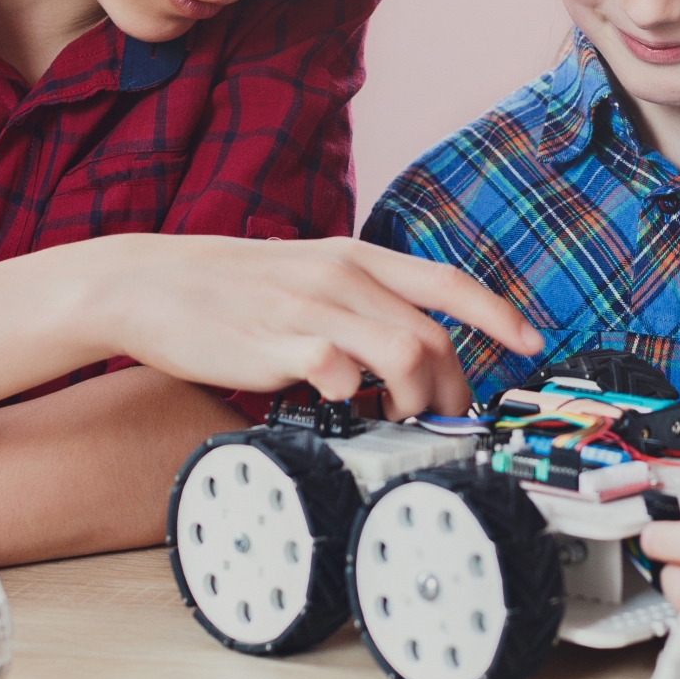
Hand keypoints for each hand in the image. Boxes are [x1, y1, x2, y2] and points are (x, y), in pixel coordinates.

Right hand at [81, 235, 540, 419]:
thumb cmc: (226, 289)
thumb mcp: (304, 277)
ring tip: (397, 420)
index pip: (447, 281)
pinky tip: (340, 413)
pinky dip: (356, 402)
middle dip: (457, 387)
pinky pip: (344, 375)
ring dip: (417, 400)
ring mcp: (314, 309)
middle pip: (436, 335)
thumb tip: (400, 353)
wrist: (147, 283)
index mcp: (354, 257)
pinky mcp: (281, 343)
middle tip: (448, 420)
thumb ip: (353, 304)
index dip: (498, 313)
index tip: (531, 342)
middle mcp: (343, 277)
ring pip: (407, 356)